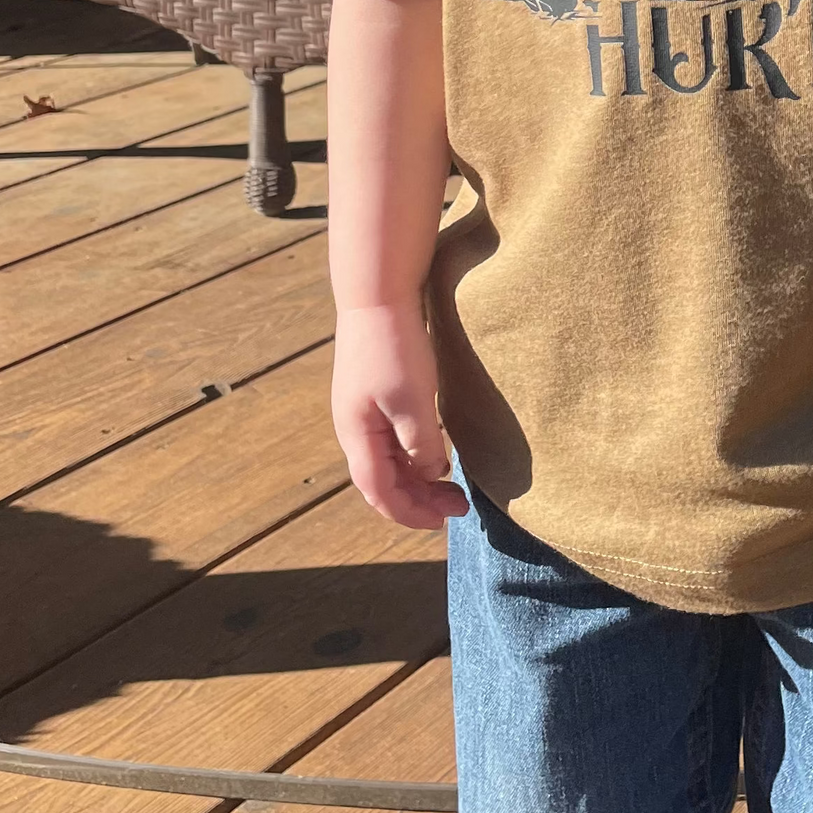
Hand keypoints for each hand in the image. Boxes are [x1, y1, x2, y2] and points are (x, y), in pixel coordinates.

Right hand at [330, 300, 466, 528]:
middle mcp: (354, 428)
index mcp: (357, 435)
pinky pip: (392, 439)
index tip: (447, 519)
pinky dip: (414, 454)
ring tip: (451, 485)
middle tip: (459, 506)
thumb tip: (430, 472)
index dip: (411, 513)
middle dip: (418, 500)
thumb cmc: (394, 346)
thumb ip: (421, 444)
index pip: (379, 493)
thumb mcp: (412, 401)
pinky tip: (437, 451)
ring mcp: (362, 410)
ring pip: (388, 461)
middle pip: (382, 481)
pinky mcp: (374, 393)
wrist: (377, 292)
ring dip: (417, 478)